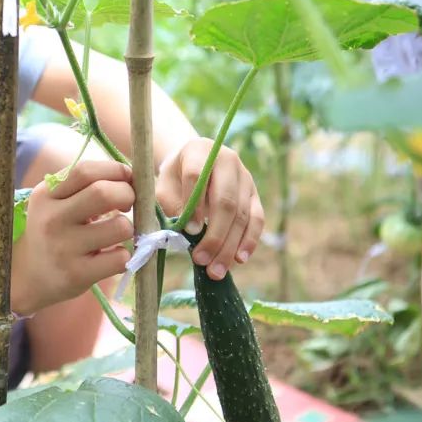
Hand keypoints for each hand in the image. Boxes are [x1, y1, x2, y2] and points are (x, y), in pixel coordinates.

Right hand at [12, 161, 134, 315]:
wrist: (27, 277)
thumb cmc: (52, 233)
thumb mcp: (54, 204)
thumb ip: (83, 186)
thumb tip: (130, 178)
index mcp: (46, 195)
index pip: (86, 171)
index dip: (115, 170)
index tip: (126, 179)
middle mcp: (52, 219)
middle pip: (104, 193)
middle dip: (127, 194)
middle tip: (127, 204)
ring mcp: (64, 248)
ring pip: (120, 227)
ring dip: (128, 228)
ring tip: (117, 233)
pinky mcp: (76, 274)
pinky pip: (119, 258)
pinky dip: (123, 256)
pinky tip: (110, 257)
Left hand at [156, 139, 263, 280]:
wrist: (194, 162)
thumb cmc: (175, 178)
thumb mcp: (164, 186)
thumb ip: (169, 206)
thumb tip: (180, 237)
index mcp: (198, 152)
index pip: (197, 178)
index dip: (194, 206)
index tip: (189, 232)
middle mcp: (227, 160)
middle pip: (224, 201)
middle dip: (214, 235)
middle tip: (200, 260)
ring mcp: (245, 177)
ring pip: (242, 214)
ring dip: (229, 245)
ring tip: (216, 270)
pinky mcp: (255, 194)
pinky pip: (257, 219)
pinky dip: (249, 241)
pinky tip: (239, 259)